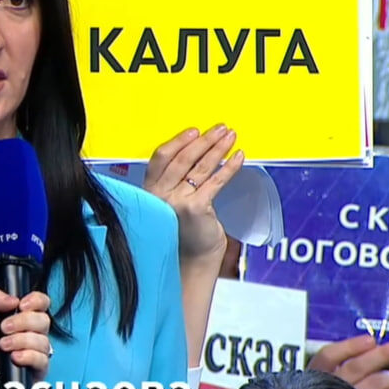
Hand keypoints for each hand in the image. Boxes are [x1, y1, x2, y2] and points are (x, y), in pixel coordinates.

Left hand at [0, 288, 51, 381]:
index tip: (21, 305)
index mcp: (19, 316)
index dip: (36, 301)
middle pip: (43, 320)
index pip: (41, 302)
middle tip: (4, 328)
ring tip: (3, 346)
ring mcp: (35, 351)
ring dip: (20, 341)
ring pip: (43, 340)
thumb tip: (13, 298)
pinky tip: (14, 358)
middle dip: (22, 322)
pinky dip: (28, 356)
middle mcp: (30, 332)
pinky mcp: (36, 370)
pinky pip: (42, 359)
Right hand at [144, 126, 243, 262]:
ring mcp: (176, 201)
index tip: (194, 131)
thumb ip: (174, 182)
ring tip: (230, 136)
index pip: (160, 158)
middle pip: (181, 159)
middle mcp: (159, 194)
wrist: (190, 259)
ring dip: (217, 148)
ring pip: (198, 167)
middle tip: (219, 128)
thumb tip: (196, 152)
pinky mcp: (195, 208)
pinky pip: (215, 182)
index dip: (177, 142)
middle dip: (203, 141)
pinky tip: (238, 157)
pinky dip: (229, 167)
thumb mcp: (170, 202)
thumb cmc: (183, 230)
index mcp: (150, 190)